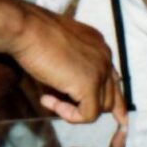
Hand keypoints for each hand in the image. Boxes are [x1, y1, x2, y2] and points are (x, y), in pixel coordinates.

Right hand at [13, 8, 125, 125]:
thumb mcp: (57, 52)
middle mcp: (105, 56)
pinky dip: (69, 115)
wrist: (26, 29)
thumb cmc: (32, 35)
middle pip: (111, 96)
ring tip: (49, 99)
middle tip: (58, 104)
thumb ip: (68, 71)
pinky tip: (48, 100)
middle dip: (89, 106)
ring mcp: (100, 70)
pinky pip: (88, 115)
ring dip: (75, 110)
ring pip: (102, 107)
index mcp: (98, 46)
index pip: (114, 79)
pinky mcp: (89, 84)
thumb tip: (63, 97)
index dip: (114, 100)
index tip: (120, 118)